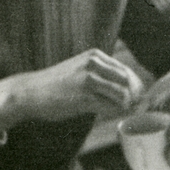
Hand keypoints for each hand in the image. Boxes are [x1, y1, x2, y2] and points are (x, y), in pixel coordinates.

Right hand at [0, 49, 144, 130]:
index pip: (125, 70)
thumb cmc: (56, 84)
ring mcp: (89, 79)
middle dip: (134, 96)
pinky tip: (109, 113)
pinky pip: (110, 106)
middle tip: (133, 108)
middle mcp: (93, 63)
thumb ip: (101, 75)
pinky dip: (114, 112)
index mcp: (94, 55)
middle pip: (128, 81)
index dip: (135, 86)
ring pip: (122, 94)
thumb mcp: (80, 70)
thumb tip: (127, 90)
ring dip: (125, 106)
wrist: (31, 92)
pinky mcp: (84, 96)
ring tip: (119, 111)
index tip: (138, 98)